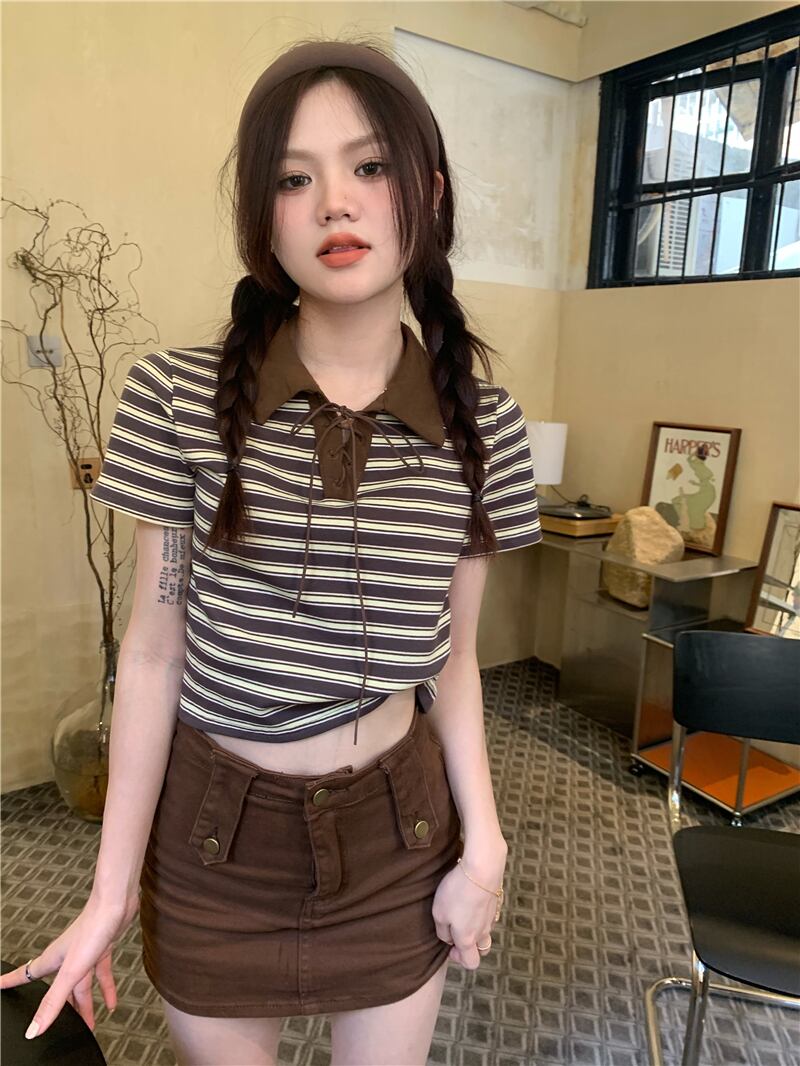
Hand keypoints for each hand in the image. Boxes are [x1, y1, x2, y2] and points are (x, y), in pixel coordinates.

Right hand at [0, 891, 138, 1038]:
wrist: (116, 903)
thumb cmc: (92, 927)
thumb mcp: (71, 971)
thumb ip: (54, 1001)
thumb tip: (34, 1029)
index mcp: (53, 960)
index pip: (26, 975)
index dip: (11, 982)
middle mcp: (67, 956)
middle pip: (59, 988)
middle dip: (59, 1008)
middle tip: (55, 1026)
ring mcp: (85, 952)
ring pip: (82, 984)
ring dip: (85, 1003)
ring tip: (89, 1023)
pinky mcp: (102, 947)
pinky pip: (102, 973)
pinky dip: (106, 988)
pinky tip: (111, 1002)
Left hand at [432, 852, 505, 969]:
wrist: (482, 869)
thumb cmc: (457, 891)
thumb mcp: (439, 913)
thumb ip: (442, 932)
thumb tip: (448, 939)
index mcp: (467, 939)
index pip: (470, 963)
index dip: (459, 958)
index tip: (449, 945)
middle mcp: (482, 932)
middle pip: (482, 951)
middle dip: (470, 947)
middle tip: (458, 932)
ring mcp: (491, 918)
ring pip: (485, 933)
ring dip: (475, 930)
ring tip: (463, 913)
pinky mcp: (495, 904)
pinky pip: (489, 917)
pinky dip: (481, 914)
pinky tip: (471, 900)